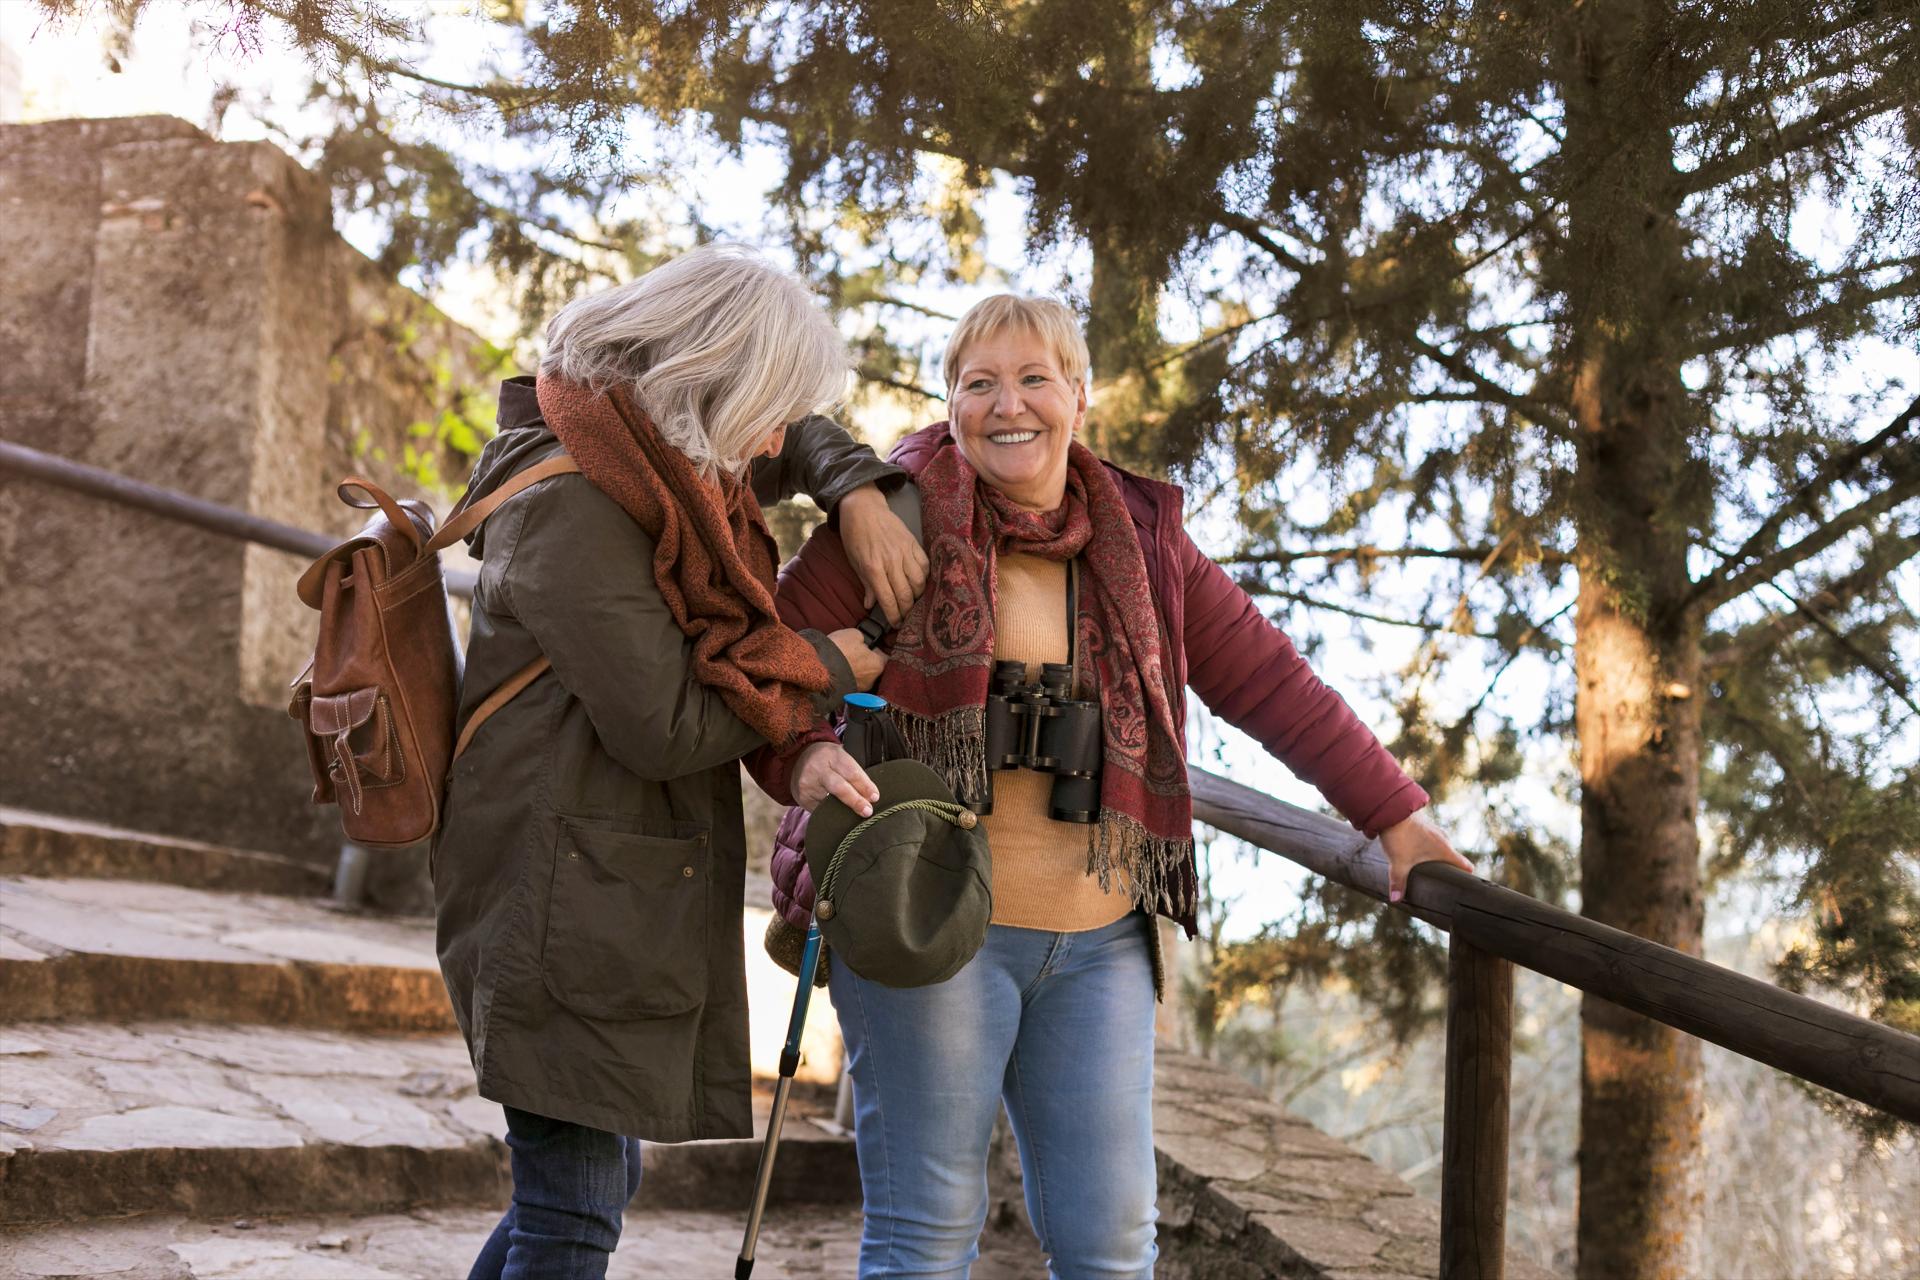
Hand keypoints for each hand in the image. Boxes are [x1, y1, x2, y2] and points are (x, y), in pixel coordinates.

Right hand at [792, 742, 879, 815]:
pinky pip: (820, 810)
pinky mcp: (803, 797)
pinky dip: (832, 814)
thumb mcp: (840, 757)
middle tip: (867, 811)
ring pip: (830, 802)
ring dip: (845, 810)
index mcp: (832, 755)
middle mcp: (818, 769)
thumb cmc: (828, 759)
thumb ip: (854, 773)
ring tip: (854, 816)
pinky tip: (838, 815)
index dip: (864, 786)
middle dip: (855, 801)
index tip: (875, 797)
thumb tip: (871, 797)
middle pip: (839, 787)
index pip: (851, 772)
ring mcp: (808, 784)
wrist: (798, 758)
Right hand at [829, 628, 887, 690]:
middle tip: (853, 651)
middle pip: (872, 668)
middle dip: (864, 660)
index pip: (884, 656)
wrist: (817, 668)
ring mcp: (858, 689)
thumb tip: (862, 641)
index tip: (869, 645)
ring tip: (842, 660)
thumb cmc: (839, 650)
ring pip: (859, 676)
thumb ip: (863, 639)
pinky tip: (836, 669)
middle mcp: (871, 680)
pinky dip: (844, 676)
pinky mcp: (845, 694)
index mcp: (878, 665)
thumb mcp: (854, 634)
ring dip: (853, 670)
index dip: (876, 649)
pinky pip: (848, 682)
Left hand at [838, 484, 927, 625]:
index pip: (888, 599)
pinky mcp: (914, 543)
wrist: (864, 508)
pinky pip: (925, 565)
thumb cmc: (855, 536)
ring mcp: (904, 551)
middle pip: (906, 594)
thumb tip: (870, 605)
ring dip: (918, 596)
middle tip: (906, 617)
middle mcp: (891, 561)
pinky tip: (920, 582)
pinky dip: (925, 577)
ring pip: (919, 582)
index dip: (894, 616)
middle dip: (907, 610)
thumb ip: (866, 584)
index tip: (896, 624)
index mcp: (873, 567)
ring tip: (914, 601)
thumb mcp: (855, 562)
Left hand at [1378, 809, 1473, 902]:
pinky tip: (1418, 853)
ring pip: (1442, 848)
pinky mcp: (1425, 825)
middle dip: (1451, 870)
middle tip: (1447, 884)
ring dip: (1438, 858)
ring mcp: (1435, 831)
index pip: (1465, 865)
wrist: (1392, 809)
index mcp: (1445, 850)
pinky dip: (1429, 848)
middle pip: (1453, 858)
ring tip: (1432, 870)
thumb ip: (1398, 882)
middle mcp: (1444, 840)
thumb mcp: (1399, 863)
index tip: (1470, 887)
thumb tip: (1396, 899)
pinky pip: (1432, 840)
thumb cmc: (1400, 836)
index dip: (1468, 877)